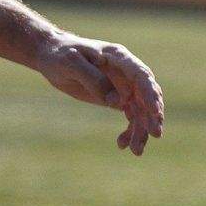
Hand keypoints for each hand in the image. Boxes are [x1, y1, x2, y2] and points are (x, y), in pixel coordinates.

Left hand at [37, 35, 165, 155]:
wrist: (51, 56)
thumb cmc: (60, 54)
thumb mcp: (71, 63)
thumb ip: (93, 79)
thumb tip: (116, 101)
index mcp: (119, 57)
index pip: (141, 75)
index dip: (150, 93)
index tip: (154, 112)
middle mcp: (126, 72)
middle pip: (147, 95)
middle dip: (152, 115)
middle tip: (155, 135)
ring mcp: (123, 86)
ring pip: (141, 110)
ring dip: (141, 130)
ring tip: (136, 151)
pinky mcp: (117, 98)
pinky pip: (131, 116)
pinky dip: (130, 131)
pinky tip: (121, 145)